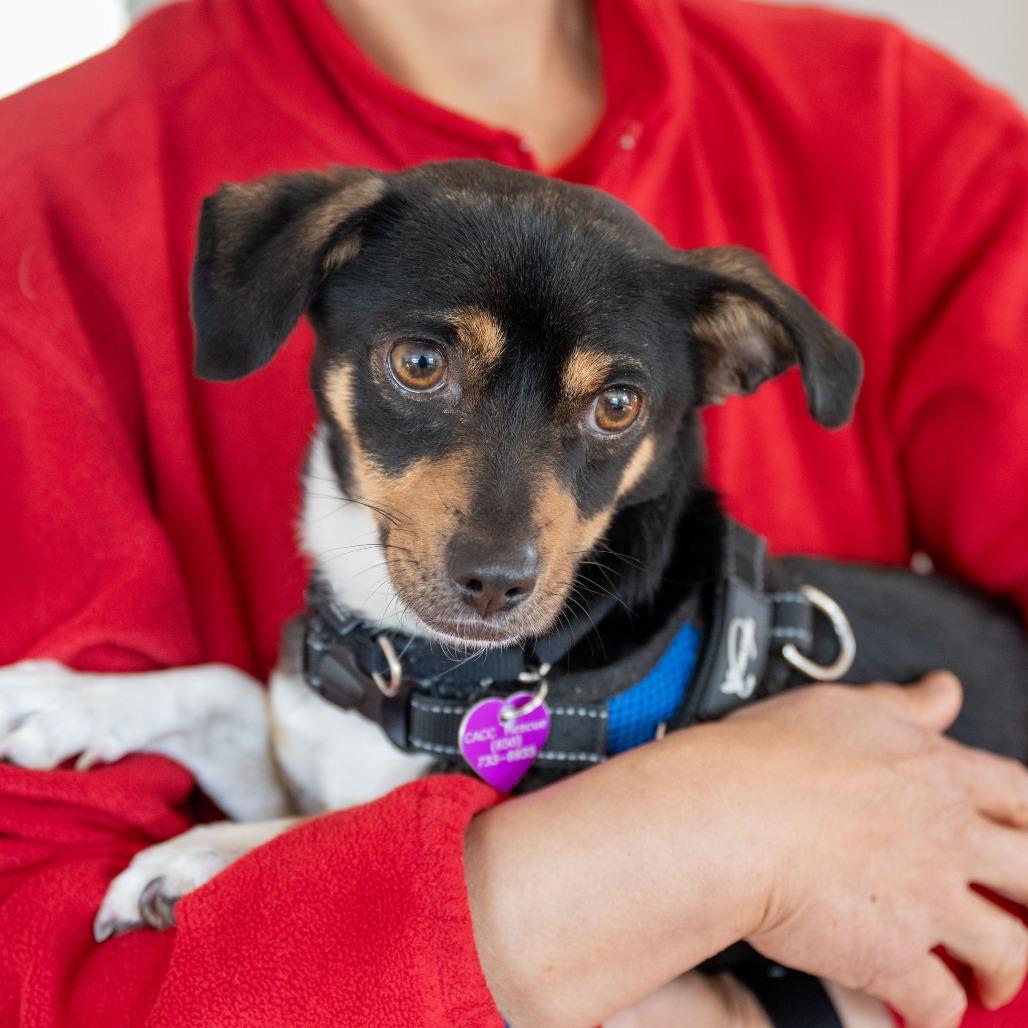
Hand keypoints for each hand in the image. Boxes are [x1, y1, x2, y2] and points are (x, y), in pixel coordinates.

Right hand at [465, 673, 1027, 1027]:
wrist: (729, 814)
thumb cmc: (772, 753)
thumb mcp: (843, 708)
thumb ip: (903, 706)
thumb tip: (944, 690)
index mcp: (939, 773)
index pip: (1024, 796)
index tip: (1025, 835)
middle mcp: (948, 837)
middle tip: (1022, 910)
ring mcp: (928, 899)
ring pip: (1008, 951)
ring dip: (1002, 972)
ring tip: (984, 982)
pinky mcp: (893, 954)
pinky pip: (938, 1002)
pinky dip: (937, 1013)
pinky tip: (923, 1010)